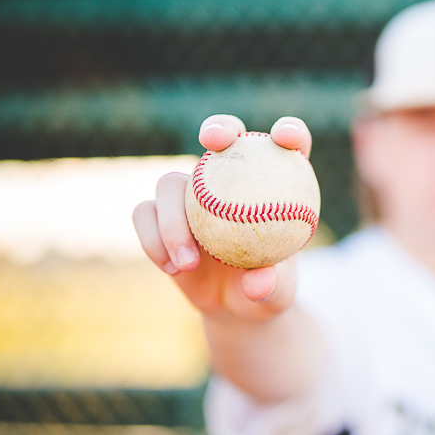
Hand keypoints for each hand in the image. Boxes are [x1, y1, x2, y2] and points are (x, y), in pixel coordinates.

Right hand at [132, 114, 313, 320]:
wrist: (235, 306)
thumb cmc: (267, 290)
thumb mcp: (277, 295)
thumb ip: (272, 285)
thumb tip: (258, 281)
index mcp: (274, 183)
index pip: (288, 144)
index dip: (289, 131)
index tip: (285, 137)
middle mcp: (231, 178)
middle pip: (222, 136)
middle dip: (218, 128)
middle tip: (214, 143)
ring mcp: (191, 193)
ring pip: (170, 182)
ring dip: (173, 221)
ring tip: (188, 263)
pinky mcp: (159, 214)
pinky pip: (144, 215)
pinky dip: (153, 241)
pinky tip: (172, 269)